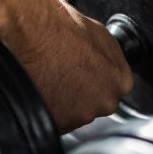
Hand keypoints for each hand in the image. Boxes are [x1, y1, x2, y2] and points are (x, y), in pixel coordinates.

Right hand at [2, 0, 133, 132]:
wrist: (31, 35)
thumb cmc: (60, 29)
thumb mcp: (98, 33)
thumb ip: (110, 57)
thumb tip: (108, 64)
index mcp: (121, 80)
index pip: (113, 88)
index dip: (96, 81)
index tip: (83, 76)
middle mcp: (106, 101)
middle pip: (96, 104)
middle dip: (82, 94)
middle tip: (64, 77)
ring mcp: (83, 115)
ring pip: (75, 115)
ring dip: (65, 103)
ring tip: (49, 81)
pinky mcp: (59, 124)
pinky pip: (56, 121)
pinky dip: (48, 110)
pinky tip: (41, 91)